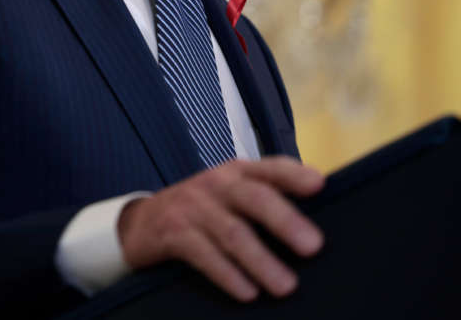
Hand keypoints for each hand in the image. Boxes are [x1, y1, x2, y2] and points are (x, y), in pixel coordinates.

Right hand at [117, 156, 324, 300]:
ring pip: (232, 232)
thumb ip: (264, 198)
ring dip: (261, 260)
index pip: (270, 168)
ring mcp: (193, 207)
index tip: (319, 185)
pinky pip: (204, 254)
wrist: (141, 222)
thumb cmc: (200, 211)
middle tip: (313, 246)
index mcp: (237, 173)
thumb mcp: (228, 195)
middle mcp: (216, 184)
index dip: (294, 174)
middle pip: (254, 198)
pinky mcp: (173, 232)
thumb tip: (312, 226)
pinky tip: (247, 292)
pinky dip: (227, 274)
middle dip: (285, 220)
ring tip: (286, 286)